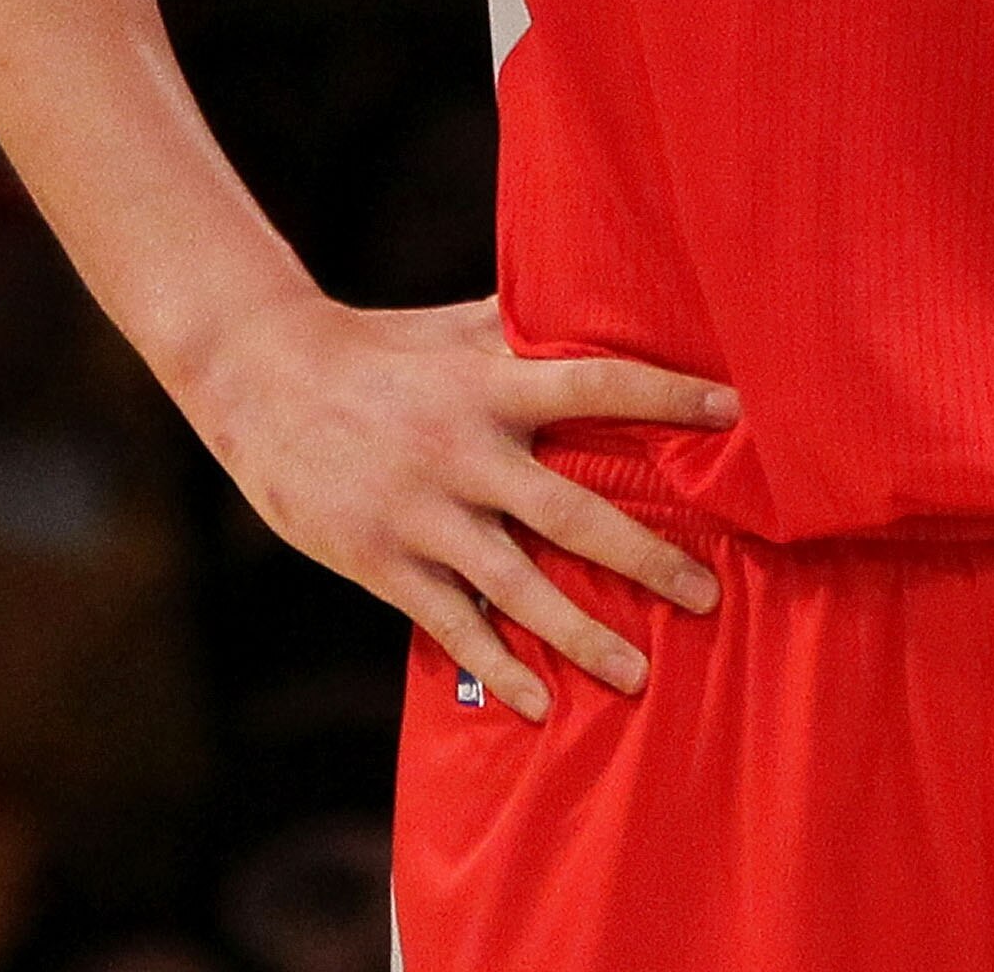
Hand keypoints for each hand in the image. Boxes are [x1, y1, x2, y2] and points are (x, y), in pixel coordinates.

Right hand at [186, 292, 734, 719]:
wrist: (259, 378)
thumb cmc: (374, 349)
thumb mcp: (451, 329)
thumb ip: (524, 325)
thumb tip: (604, 290)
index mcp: (487, 384)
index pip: (595, 384)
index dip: (666, 394)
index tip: (734, 411)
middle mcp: (462, 450)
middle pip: (570, 513)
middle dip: (645, 558)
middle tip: (706, 595)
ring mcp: (422, 512)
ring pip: (516, 585)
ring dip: (581, 635)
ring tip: (638, 674)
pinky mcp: (383, 560)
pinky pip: (451, 623)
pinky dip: (496, 667)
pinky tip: (538, 703)